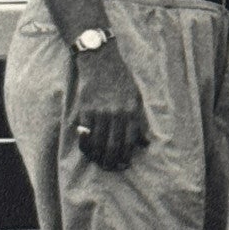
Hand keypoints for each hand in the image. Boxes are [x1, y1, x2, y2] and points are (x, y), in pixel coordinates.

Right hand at [72, 42, 149, 169]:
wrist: (101, 62)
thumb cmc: (121, 80)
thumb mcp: (136, 97)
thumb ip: (139, 121)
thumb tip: (143, 143)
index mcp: (131, 111)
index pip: (129, 141)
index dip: (126, 155)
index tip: (124, 164)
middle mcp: (116, 114)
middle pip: (113, 145)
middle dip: (112, 160)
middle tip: (110, 168)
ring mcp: (99, 112)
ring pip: (98, 142)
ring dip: (98, 156)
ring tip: (99, 162)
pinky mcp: (85, 110)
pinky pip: (85, 133)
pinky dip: (86, 144)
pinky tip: (88, 150)